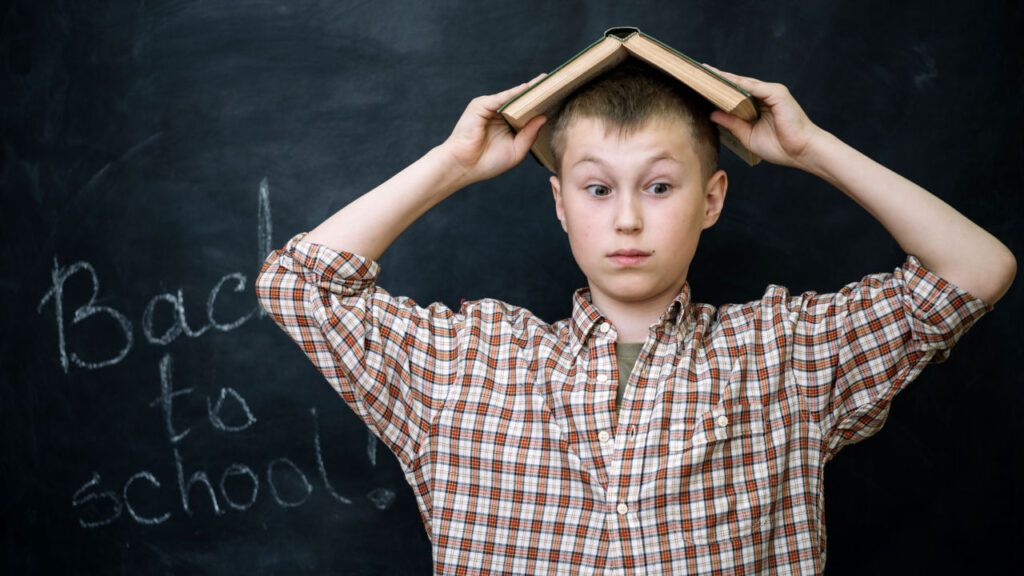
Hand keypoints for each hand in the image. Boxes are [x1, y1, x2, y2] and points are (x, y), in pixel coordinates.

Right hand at [440, 75, 547, 185]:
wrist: (463, 166)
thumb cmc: (487, 162)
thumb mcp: (517, 150)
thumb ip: (530, 134)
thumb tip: (544, 116)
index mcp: (508, 126)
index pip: (527, 112)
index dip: (541, 105)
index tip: (559, 98)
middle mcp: (500, 114)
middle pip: (522, 101)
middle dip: (538, 93)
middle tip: (558, 83)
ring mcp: (490, 108)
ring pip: (513, 96)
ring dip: (530, 90)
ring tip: (548, 82)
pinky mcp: (481, 105)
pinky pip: (501, 97)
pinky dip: (515, 93)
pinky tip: (529, 89)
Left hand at [704, 65, 825, 170]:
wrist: (801, 152)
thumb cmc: (779, 147)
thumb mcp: (747, 136)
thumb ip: (731, 123)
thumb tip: (712, 113)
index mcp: (758, 106)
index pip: (735, 94)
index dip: (719, 89)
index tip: (700, 84)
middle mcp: (764, 96)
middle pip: (737, 85)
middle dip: (719, 79)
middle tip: (698, 71)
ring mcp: (771, 92)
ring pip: (743, 82)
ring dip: (725, 78)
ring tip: (706, 74)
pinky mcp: (777, 93)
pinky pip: (754, 86)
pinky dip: (739, 84)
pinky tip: (723, 81)